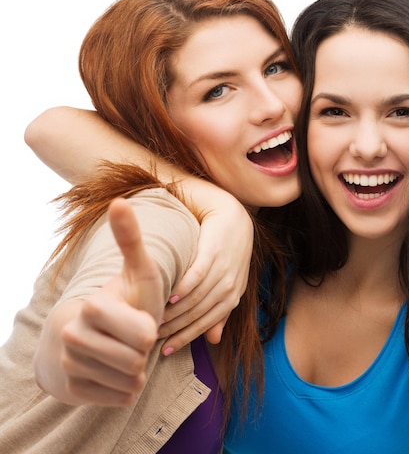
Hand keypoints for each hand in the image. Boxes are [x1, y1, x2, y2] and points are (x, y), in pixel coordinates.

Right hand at [53, 198, 163, 405]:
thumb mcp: (138, 271)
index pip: (144, 335)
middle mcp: (72, 336)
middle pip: (136, 360)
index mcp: (92, 306)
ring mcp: (69, 365)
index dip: (150, 329)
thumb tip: (120, 200)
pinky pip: (120, 398)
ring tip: (125, 352)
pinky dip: (126, 389)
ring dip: (137, 371)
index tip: (139, 318)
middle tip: (132, 339)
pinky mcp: (71, 391)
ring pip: (129, 381)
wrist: (94, 334)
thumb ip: (132, 241)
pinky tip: (116, 371)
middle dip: (143, 351)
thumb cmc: (126, 300)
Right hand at [160, 193, 252, 351]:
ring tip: (153, 320)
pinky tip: (168, 296)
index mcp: (232, 296)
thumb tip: (213, 341)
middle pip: (198, 314)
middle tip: (151, 337)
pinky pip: (198, 275)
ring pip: (197, 298)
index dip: (185, 338)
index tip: (164, 350)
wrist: (233, 217)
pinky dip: (184, 288)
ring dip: (175, 312)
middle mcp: (229, 286)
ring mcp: (223, 269)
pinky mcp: (214, 252)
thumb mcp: (228, 283)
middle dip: (175, 329)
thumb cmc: (227, 253)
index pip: (206, 324)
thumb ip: (220, 312)